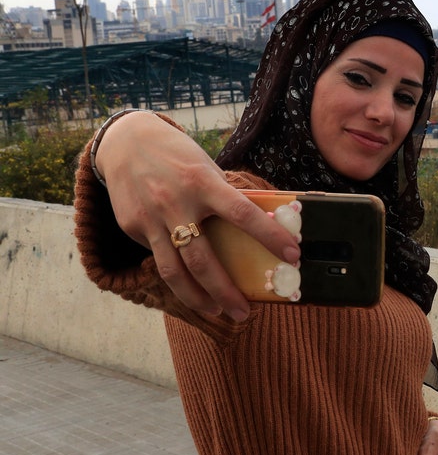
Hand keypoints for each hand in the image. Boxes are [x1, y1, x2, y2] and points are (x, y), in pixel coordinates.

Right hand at [96, 112, 300, 319]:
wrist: (126, 142)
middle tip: (244, 312)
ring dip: (197, 298)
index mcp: (203, 182)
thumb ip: (223, 197)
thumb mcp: (206, 168)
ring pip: (174, 272)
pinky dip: (175, 273)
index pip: (243, 213)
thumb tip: (255, 228)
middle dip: (226, 292)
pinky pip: (158, 257)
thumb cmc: (179, 156)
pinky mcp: (133, 227)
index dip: (270, 236)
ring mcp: (151, 218)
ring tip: (216, 311)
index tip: (293, 255)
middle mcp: (176, 203)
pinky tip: (187, 280)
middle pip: (203, 261)